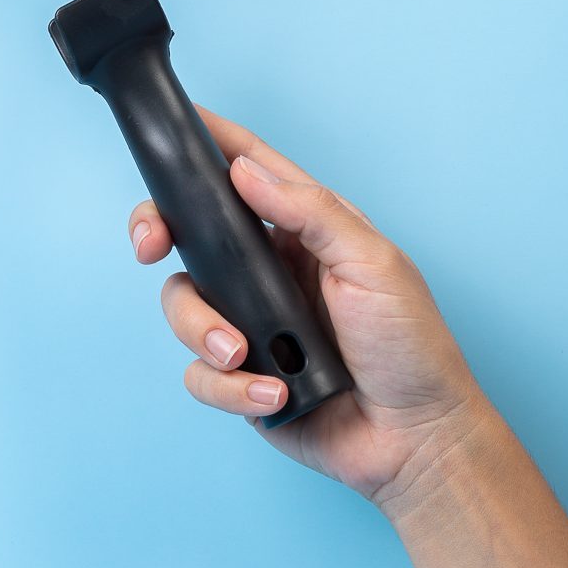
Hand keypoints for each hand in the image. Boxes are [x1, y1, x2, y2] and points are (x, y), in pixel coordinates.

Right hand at [127, 106, 486, 516]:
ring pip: (183, 306)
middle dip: (158, 231)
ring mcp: (252, 323)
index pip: (244, 172)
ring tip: (243, 354)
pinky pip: (202, 375)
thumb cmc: (411, 346)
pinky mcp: (242, 377)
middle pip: (189, 234)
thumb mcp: (373, 264)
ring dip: (202, 330)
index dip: (205, 145)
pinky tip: (275, 395)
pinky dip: (232, 388)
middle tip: (150, 245)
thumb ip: (310, 212)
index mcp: (303, 230)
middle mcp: (268, 270)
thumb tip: (244, 171)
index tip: (169, 128)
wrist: (416, 440)